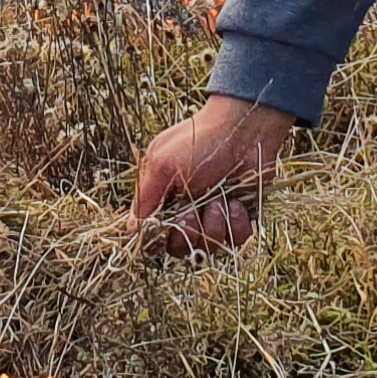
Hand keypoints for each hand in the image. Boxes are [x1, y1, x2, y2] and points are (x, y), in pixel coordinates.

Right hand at [130, 94, 297, 257]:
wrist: (246, 129)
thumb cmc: (200, 140)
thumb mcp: (163, 164)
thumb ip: (145, 198)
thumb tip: (131, 230)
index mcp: (162, 199)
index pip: (151, 237)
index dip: (157, 240)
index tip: (165, 228)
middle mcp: (185, 212)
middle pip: (178, 248)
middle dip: (187, 232)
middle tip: (192, 211)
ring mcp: (212, 217)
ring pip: (208, 248)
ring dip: (214, 225)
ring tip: (220, 199)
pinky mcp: (238, 219)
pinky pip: (235, 241)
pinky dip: (236, 224)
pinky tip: (237, 203)